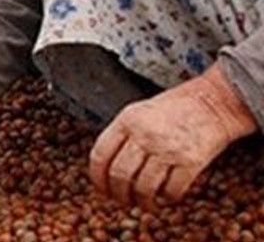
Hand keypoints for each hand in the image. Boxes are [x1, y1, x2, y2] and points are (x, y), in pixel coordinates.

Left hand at [89, 64, 256, 208]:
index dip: (97, 178)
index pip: (100, 155)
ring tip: (145, 204)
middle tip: (122, 201)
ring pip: (143, 188)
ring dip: (142, 202)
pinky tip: (166, 196)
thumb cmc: (173, 109)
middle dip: (118, 195)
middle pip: (119, 175)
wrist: (213, 104)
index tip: (102, 189)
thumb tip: (105, 168)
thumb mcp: (138, 112)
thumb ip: (121, 135)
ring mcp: (167, 149)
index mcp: (127, 121)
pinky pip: (171, 190)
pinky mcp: (191, 162)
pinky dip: (167, 198)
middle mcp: (144, 135)